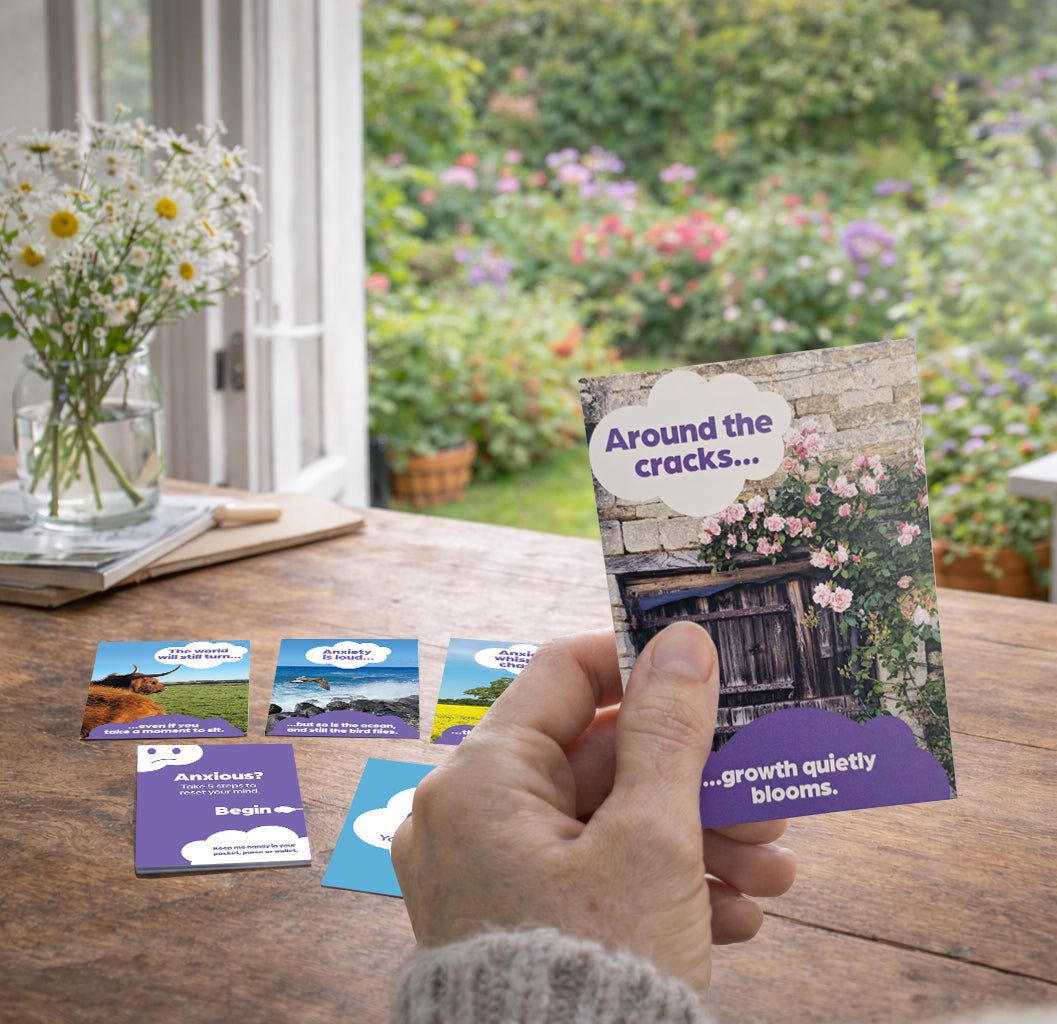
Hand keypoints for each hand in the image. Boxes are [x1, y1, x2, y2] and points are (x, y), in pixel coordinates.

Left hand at [391, 622, 797, 998]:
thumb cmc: (595, 973)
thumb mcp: (650, 840)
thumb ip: (668, 732)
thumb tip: (683, 642)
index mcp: (483, 779)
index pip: (564, 675)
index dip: (639, 666)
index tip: (705, 675)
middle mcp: (473, 818)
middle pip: (602, 761)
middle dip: (697, 782)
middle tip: (767, 796)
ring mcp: (492, 873)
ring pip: (608, 825)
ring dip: (698, 841)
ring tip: (773, 871)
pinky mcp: (518, 919)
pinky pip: (593, 878)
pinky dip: (660, 888)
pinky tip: (734, 915)